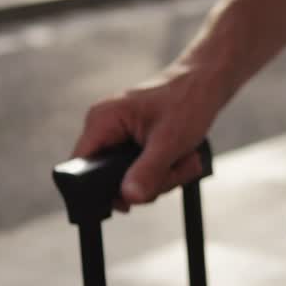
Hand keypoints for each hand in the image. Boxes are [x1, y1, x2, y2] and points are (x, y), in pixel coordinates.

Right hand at [71, 68, 224, 210]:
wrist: (205, 83)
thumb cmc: (187, 101)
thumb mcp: (169, 142)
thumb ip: (148, 171)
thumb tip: (128, 198)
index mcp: (101, 121)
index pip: (79, 166)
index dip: (99, 189)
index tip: (128, 201)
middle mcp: (104, 128)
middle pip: (110, 179)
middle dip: (147, 183)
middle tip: (173, 170)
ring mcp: (119, 136)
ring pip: (130, 178)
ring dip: (162, 178)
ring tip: (183, 161)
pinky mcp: (133, 142)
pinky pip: (142, 170)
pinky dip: (164, 171)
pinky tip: (181, 160)